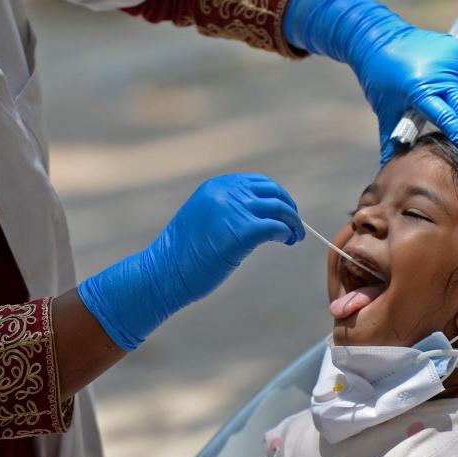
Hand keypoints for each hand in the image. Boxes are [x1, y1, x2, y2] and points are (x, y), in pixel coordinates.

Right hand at [78, 174, 303, 350]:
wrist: (163, 273)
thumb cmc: (180, 256)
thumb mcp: (201, 220)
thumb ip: (224, 211)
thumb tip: (255, 216)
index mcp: (215, 187)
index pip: (258, 183)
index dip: (276, 197)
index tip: (282, 213)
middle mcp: (225, 192)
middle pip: (273, 192)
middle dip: (288, 208)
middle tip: (294, 227)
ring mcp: (233, 210)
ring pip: (279, 208)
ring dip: (293, 223)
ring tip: (294, 237)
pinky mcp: (241, 232)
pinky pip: (276, 227)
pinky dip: (286, 233)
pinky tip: (286, 242)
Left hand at [284, 0, 457, 164]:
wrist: (380, 39)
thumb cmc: (380, 80)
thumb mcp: (385, 111)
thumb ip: (390, 141)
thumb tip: (388, 170)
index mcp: (420, 90)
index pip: (447, 118)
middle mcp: (440, 74)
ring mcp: (452, 60)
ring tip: (443, 104)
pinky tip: (446, 85)